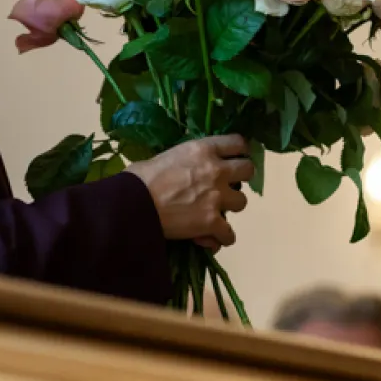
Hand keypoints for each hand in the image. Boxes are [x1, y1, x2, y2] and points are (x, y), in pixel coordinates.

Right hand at [125, 135, 255, 244]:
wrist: (132, 205)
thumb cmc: (139, 178)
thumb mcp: (165, 156)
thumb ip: (185, 160)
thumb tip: (184, 167)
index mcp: (203, 149)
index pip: (238, 142)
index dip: (240, 151)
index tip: (235, 158)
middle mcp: (216, 170)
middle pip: (248, 170)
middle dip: (240, 179)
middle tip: (227, 185)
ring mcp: (217, 197)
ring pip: (242, 202)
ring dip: (230, 208)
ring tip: (216, 212)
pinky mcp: (212, 222)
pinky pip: (229, 234)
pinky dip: (222, 237)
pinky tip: (212, 238)